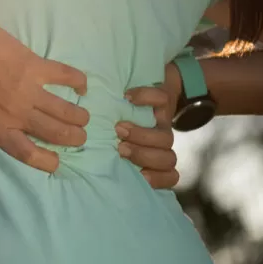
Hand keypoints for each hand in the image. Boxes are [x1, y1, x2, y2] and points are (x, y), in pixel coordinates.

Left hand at [0, 12, 89, 175]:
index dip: (46, 162)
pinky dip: (78, 81)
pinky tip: (82, 85)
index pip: (27, 154)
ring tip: (84, 119)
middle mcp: (15, 112)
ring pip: (65, 110)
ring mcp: (28, 89)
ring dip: (78, 117)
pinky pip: (65, 75)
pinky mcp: (34, 65)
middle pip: (55, 133)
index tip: (55, 162)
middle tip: (78, 138)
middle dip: (72, 139)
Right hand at [115, 63, 182, 188]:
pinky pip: (161, 100)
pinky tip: (127, 98)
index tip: (139, 175)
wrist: (150, 84)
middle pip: (167, 160)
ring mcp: (163, 123)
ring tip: (119, 128)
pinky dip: (144, 98)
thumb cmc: (120, 124)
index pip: (169, 176)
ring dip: (141, 135)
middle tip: (121, 148)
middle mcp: (161, 144)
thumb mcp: (117, 146)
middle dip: (143, 156)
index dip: (159, 179)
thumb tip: (93, 171)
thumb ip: (112, 160)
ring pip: (165, 138)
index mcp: (154, 159)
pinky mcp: (164, 100)